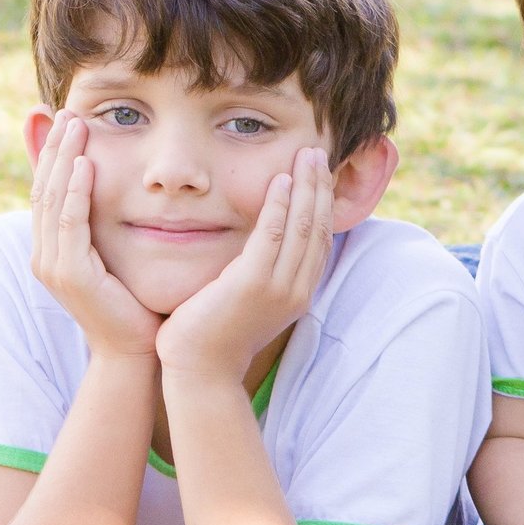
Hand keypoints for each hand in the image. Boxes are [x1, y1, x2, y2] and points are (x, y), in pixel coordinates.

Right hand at [29, 112, 160, 360]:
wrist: (136, 351)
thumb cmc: (133, 303)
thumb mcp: (116, 253)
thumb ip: (109, 224)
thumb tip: (114, 189)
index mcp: (51, 249)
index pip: (46, 190)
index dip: (52, 152)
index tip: (67, 117)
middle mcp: (45, 255)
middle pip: (43, 188)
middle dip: (54, 147)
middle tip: (69, 111)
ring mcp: (54, 267)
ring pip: (52, 201)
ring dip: (63, 159)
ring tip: (76, 125)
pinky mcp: (72, 277)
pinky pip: (70, 224)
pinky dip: (76, 192)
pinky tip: (86, 165)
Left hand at [156, 146, 332, 380]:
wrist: (200, 371)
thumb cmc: (215, 336)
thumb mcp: (248, 300)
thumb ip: (260, 273)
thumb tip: (259, 247)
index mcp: (298, 293)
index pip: (319, 239)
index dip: (323, 203)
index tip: (320, 173)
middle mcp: (296, 290)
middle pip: (318, 228)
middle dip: (320, 187)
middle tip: (319, 153)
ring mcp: (277, 288)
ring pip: (301, 227)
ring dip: (306, 187)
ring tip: (306, 156)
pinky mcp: (252, 285)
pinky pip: (271, 236)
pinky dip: (279, 206)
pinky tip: (280, 182)